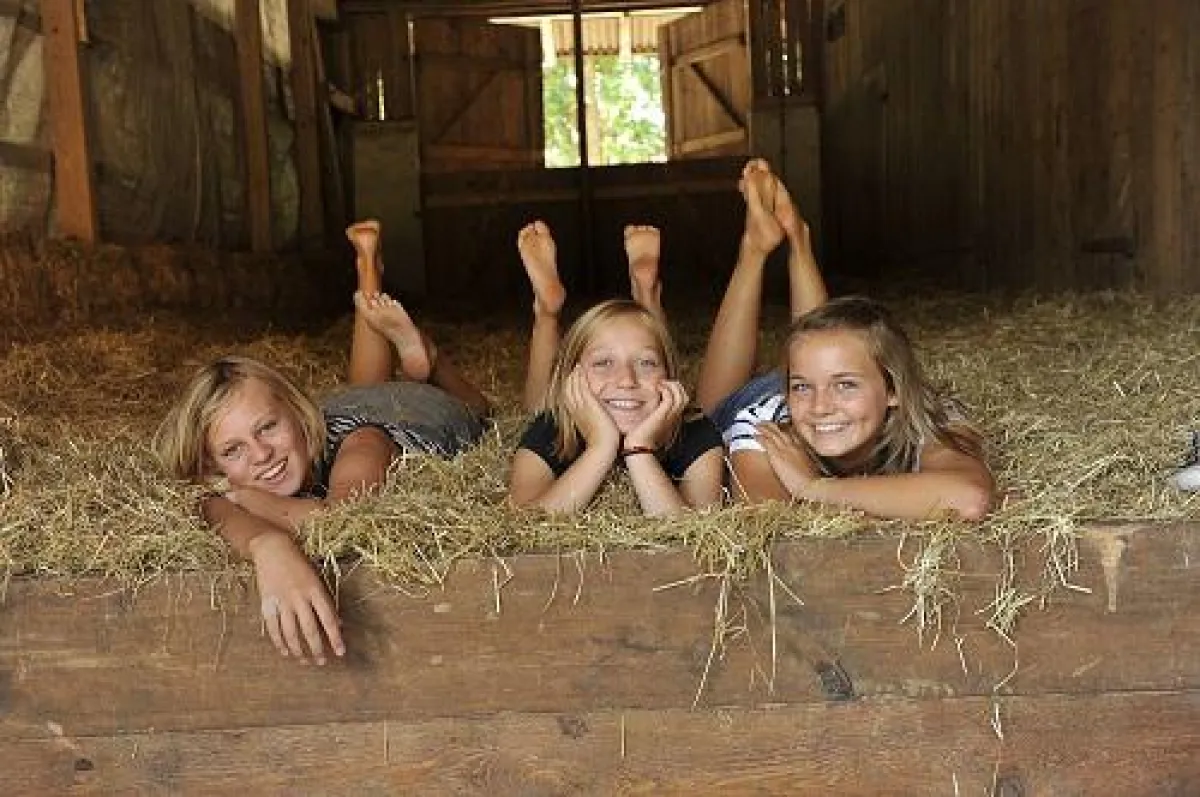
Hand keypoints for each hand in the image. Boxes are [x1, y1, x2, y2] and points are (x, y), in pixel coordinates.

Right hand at [248, 532, 344, 664]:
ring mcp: (282, 601)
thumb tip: (338, 623)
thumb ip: (326, 601)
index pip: (328, 619)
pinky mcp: (267, 603)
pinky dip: (279, 642)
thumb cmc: (299, 563)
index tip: (340, 652)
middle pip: (310, 629)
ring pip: (291, 632)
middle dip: (317, 648)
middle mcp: (299, 597)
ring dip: (299, 650)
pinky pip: (273, 628)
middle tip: (322, 661)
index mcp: (315, 589)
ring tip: (305, 661)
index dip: (335, 638)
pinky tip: (286, 652)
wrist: (272, 548)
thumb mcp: (317, 578)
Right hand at [564, 366, 620, 450]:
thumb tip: (597, 418)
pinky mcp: (589, 404)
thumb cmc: (601, 442)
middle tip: (574, 369)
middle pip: (568, 391)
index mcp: (577, 417)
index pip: (569, 399)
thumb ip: (593, 421)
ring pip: (573, 387)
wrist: (603, 447)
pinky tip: (582, 370)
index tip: (572, 380)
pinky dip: (580, 377)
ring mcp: (581, 407)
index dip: (569, 389)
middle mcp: (576, 411)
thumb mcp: (594, 429)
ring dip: (575, 376)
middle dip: (570, 380)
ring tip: (578, 367)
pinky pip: (581, 386)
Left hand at [624, 380, 688, 450]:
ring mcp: (670, 416)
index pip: (683, 401)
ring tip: (661, 383)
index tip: (665, 386)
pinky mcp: (662, 415)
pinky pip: (670, 398)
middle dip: (677, 386)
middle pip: (685, 397)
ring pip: (681, 396)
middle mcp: (674, 417)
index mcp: (673, 419)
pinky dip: (666, 389)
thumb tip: (648, 409)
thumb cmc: (641, 438)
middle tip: (664, 382)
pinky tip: (657, 387)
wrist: (639, 447)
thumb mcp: (650, 425)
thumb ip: (652, 417)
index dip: (677, 391)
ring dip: (672, 386)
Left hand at [757, 422, 820, 498]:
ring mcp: (786, 449)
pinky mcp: (777, 455)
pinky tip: (755, 435)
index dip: (785, 429)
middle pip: (782, 431)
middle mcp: (794, 446)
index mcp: (803, 448)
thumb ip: (805, 462)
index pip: (793, 434)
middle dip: (773, 426)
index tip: (780, 426)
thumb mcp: (812, 468)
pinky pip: (767, 442)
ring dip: (764, 428)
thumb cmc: (813, 481)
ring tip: (757, 425)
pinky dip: (760, 437)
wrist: (811, 485)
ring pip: (773, 434)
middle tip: (766, 422)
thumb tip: (801, 463)